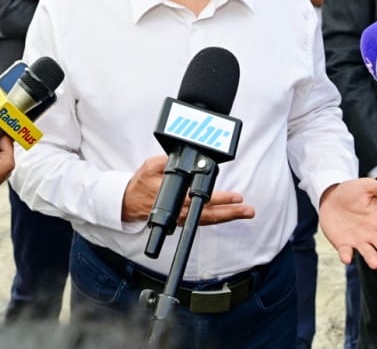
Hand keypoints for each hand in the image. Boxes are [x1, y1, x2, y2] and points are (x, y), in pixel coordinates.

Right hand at [121, 155, 254, 225]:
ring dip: (228, 217)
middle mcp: (180, 211)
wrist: (130, 202)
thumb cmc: (141, 183)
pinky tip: (230, 214)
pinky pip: (204, 221)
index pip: (201, 199)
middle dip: (230, 212)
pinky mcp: (184, 220)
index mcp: (174, 197)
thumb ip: (166, 161)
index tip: (234, 197)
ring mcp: (183, 218)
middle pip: (210, 214)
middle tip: (247, 209)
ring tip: (245, 212)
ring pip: (209, 220)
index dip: (219, 199)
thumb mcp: (150, 166)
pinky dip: (218, 218)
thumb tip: (182, 156)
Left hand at [318, 178, 376, 269]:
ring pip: (367, 252)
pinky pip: (346, 252)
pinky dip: (346, 256)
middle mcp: (371, 233)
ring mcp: (358, 240)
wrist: (330, 197)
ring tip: (376, 265)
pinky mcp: (343, 244)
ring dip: (371, 258)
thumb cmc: (351, 191)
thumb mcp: (365, 186)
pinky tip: (347, 259)